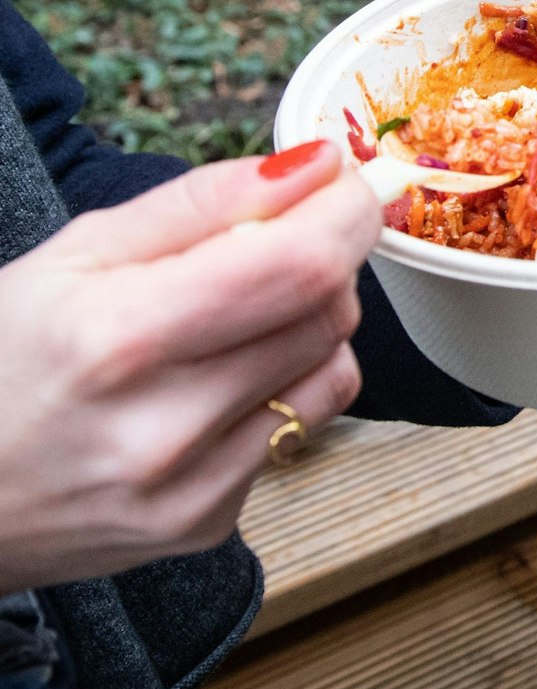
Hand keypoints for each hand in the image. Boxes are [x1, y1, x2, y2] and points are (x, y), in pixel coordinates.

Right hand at [0, 141, 376, 592]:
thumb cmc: (1, 357)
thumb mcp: (74, 253)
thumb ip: (203, 201)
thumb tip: (317, 165)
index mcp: (115, 338)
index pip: (299, 265)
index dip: (347, 212)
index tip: (350, 181)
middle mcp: (160, 425)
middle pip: (329, 312)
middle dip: (325, 259)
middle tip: (278, 241)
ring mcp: (189, 487)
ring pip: (334, 368)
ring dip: (310, 324)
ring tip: (235, 318)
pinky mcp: (209, 523)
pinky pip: (302, 428)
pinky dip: (284, 387)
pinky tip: (216, 384)